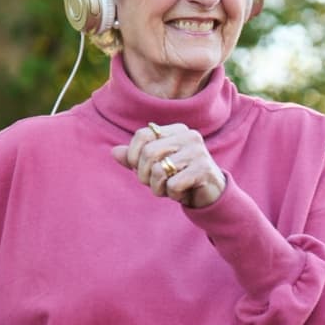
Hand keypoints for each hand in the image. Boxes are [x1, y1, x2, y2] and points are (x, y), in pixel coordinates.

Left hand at [111, 122, 225, 208]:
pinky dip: (172, 194)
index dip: (133, 155)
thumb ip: (134, 158)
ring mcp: (198, 151)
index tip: (137, 168)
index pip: (142, 135)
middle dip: (143, 175)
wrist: (210, 195)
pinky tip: (182, 193)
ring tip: (167, 189)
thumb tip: (114, 152)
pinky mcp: (204, 169)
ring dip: (157, 187)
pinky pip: (172, 184)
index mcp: (176, 130)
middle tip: (152, 184)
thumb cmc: (179, 177)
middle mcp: (188, 135)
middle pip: (148, 153)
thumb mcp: (154, 166)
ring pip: (159, 170)